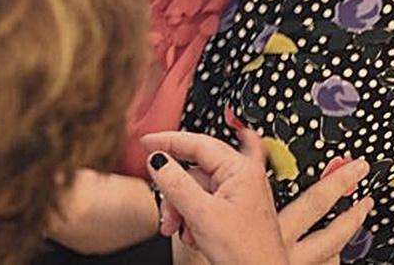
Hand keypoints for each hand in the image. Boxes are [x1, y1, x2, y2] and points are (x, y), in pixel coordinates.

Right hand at [143, 129, 370, 264]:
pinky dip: (192, 217)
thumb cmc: (246, 253)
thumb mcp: (202, 214)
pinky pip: (204, 203)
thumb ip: (176, 183)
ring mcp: (239, 194)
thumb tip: (158, 159)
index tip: (147, 142)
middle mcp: (242, 176)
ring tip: (178, 229)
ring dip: (182, 209)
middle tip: (165, 207)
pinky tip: (191, 234)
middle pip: (194, 169)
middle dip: (175, 191)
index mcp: (240, 169)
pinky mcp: (235, 211)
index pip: (198, 143)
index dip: (168, 141)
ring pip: (196, 189)